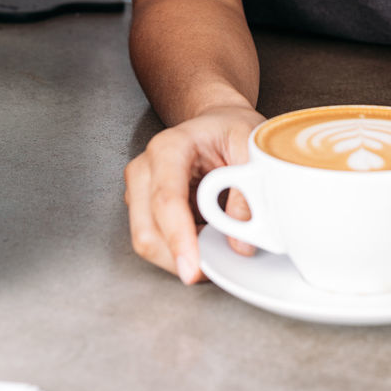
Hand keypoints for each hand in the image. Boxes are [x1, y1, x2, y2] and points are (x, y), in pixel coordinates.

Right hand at [124, 104, 265, 283]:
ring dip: (178, 257)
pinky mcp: (143, 207)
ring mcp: (139, 189)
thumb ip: (247, 192)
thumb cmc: (231, 128)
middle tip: (214, 268)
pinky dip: (178, 251)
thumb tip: (238, 243)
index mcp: (170, 147)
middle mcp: (145, 167)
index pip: (166, 200)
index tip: (193, 268)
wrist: (217, 121)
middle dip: (178, 257)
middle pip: (147, 229)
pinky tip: (203, 241)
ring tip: (213, 249)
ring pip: (146, 241)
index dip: (179, 238)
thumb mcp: (251, 146)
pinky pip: (154, 241)